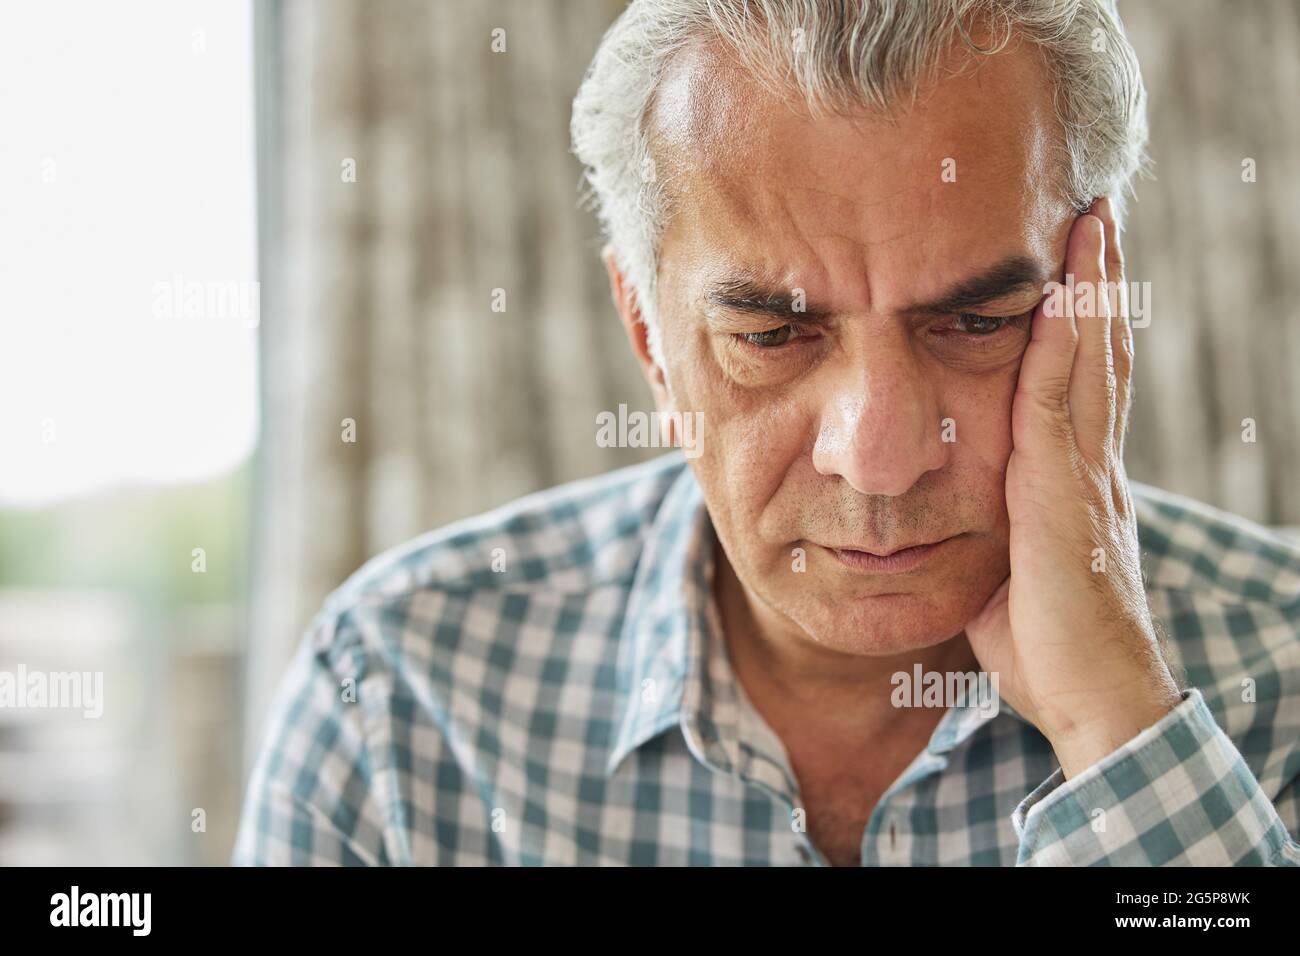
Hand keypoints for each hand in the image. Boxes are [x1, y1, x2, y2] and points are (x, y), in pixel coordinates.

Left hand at [964, 197, 1181, 778]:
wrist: (1088, 700)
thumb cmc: (1042, 646)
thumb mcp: (1004, 568)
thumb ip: (989, 523)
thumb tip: (948, 505)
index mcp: (1071, 479)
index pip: (1080, 380)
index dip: (1083, 320)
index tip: (1076, 261)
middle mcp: (1088, 465)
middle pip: (1098, 353)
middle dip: (1098, 282)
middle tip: (1095, 211)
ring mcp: (1085, 476)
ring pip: (1091, 362)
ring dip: (1092, 289)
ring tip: (1091, 220)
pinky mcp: (1065, 495)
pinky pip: (1061, 404)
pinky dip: (1066, 345)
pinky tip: (1064, 294)